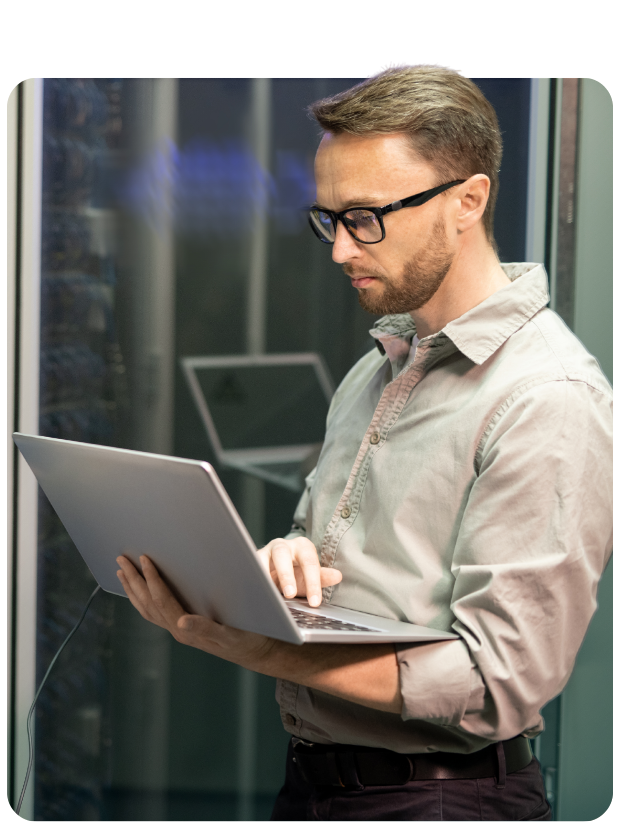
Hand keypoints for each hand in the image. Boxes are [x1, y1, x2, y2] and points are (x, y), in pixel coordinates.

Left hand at [116, 554, 275, 668]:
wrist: (254, 651)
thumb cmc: (245, 639)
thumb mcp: (229, 634)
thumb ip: (204, 628)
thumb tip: (181, 621)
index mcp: (186, 629)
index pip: (162, 600)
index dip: (152, 578)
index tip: (144, 558)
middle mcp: (177, 630)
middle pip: (148, 603)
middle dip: (134, 580)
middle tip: (121, 560)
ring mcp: (177, 630)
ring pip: (147, 608)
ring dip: (133, 589)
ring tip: (122, 572)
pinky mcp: (181, 628)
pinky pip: (154, 613)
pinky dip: (142, 599)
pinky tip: (140, 590)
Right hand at [256, 537, 341, 606]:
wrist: (277, 568)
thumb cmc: (296, 572)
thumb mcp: (309, 576)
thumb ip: (322, 577)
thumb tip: (338, 576)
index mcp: (302, 547)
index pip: (309, 563)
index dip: (313, 583)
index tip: (315, 602)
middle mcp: (283, 546)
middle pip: (283, 555)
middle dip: (286, 575)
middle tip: (290, 594)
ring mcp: (266, 552)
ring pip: (262, 559)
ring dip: (265, 576)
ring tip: (269, 593)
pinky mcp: (253, 560)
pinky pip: (250, 568)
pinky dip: (252, 578)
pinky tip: (256, 591)